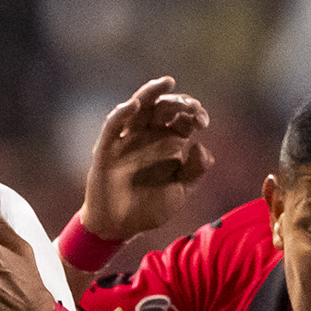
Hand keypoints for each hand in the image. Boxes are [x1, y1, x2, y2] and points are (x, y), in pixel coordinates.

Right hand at [81, 77, 213, 243]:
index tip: (203, 121)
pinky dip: (122, 114)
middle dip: (179, 102)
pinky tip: (134, 105)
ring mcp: (126, 140)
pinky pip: (112, 126)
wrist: (119, 228)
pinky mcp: (107, 149)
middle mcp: (148, 136)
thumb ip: (195, 170)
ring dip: (151, 93)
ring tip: (166, 82)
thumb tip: (201, 145)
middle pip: (163, 108)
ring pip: (138, 108)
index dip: (194, 114)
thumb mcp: (180, 191)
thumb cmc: (149, 208)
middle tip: (191, 107)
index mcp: (168, 142)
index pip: (182, 118)